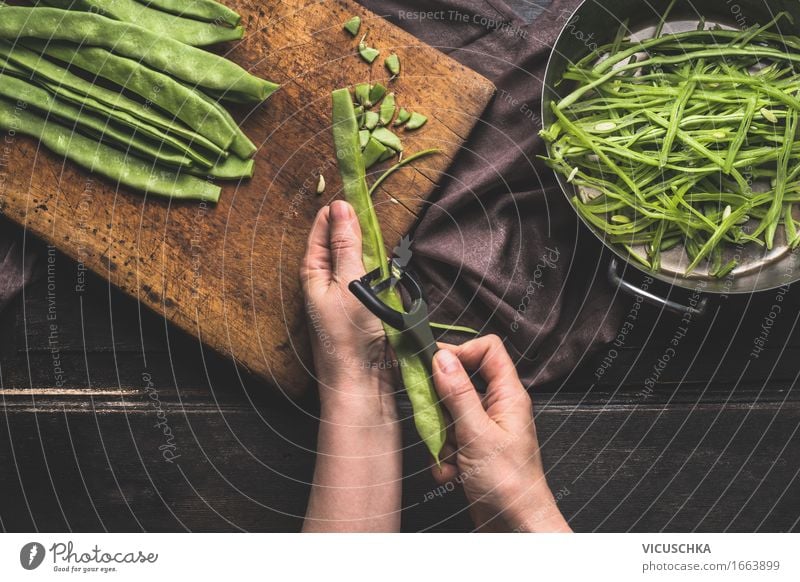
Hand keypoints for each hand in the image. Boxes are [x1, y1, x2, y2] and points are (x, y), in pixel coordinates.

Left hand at [301, 201, 401, 531]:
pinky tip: (390, 275)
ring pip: (357, 263)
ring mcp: (343, 298)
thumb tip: (343, 208)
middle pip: (339, 245)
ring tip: (381, 245)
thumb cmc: (350, 337)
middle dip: (354, 230)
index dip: (335, 211)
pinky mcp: (362, 312)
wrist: (361, 384)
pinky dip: (381, 275)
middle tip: (370, 215)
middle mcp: (325, 283)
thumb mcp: (348, 283)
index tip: (352, 191)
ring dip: (370, 254)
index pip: (321, 231)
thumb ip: (347, 245)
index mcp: (313, 273)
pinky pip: (371, 283)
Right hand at [431, 336, 570, 531]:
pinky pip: (450, 438)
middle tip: (433, 416)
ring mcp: (486, 428)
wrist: (517, 527)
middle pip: (461, 381)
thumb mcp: (476, 434)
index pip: (488, 349)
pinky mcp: (476, 448)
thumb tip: (442, 358)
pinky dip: (446, 456)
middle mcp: (499, 407)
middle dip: (442, 403)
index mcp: (508, 395)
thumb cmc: (510, 485)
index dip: (461, 351)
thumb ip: (457, 394)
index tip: (435, 365)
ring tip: (451, 455)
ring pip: (450, 413)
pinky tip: (453, 473)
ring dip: (442, 435)